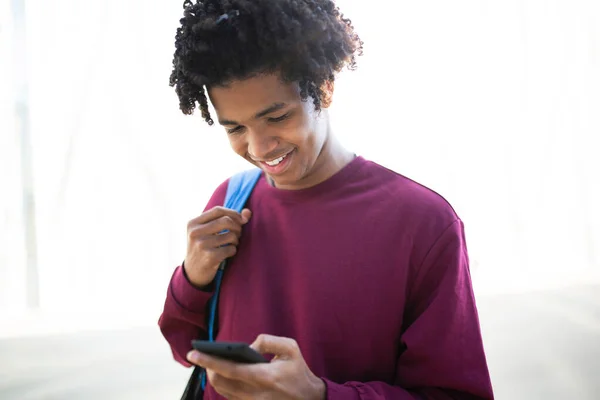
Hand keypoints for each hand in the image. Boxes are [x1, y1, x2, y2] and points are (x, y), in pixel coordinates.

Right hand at [184, 206, 251, 286]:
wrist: (192, 272)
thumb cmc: (204, 247)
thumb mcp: (207, 231)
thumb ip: (226, 218)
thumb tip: (248, 212)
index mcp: (193, 223)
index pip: (218, 210)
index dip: (233, 213)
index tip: (241, 219)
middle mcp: (195, 233)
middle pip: (225, 221)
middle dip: (237, 226)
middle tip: (238, 233)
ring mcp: (201, 245)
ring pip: (230, 235)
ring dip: (236, 240)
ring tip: (232, 243)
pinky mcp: (209, 257)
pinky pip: (231, 249)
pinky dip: (233, 250)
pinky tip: (227, 253)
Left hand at [186, 334, 325, 399]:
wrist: (309, 398)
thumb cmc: (299, 371)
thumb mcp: (290, 348)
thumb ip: (268, 341)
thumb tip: (249, 346)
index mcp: (265, 376)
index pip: (229, 369)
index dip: (209, 361)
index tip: (194, 353)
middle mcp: (255, 393)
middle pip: (220, 382)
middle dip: (207, 368)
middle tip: (200, 355)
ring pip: (222, 391)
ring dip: (212, 376)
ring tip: (208, 363)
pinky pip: (229, 396)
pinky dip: (222, 384)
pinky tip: (220, 373)